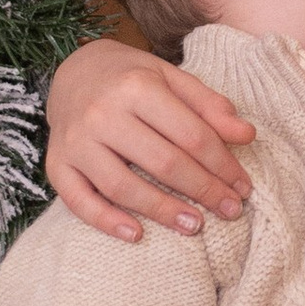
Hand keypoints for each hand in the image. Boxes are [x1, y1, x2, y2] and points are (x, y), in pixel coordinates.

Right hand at [46, 38, 254, 241]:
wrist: (74, 71)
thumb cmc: (131, 78)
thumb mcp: (172, 79)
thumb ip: (209, 106)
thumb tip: (247, 135)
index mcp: (137, 87)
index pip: (191, 135)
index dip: (223, 165)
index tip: (243, 187)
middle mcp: (102, 113)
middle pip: (162, 162)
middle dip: (203, 190)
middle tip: (230, 210)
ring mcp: (76, 141)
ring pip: (122, 186)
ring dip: (162, 210)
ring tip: (194, 225)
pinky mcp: (56, 163)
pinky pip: (78, 200)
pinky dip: (106, 221)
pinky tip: (136, 234)